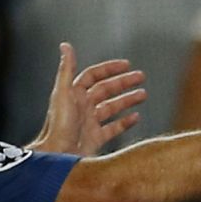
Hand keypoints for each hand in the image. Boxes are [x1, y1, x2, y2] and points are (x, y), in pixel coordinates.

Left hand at [30, 42, 145, 155]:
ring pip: (112, 107)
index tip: (126, 64)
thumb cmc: (58, 126)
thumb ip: (66, 69)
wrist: (57, 156)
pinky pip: (113, 128)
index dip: (109, 69)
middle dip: (124, 83)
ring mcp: (89, 123)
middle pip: (106, 90)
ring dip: (127, 100)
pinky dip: (125, 122)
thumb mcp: (63, 93)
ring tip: (143, 95)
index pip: (94, 76)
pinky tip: (136, 117)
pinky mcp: (95, 139)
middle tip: (141, 77)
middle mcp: (82, 107)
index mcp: (74, 94)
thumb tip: (65, 45)